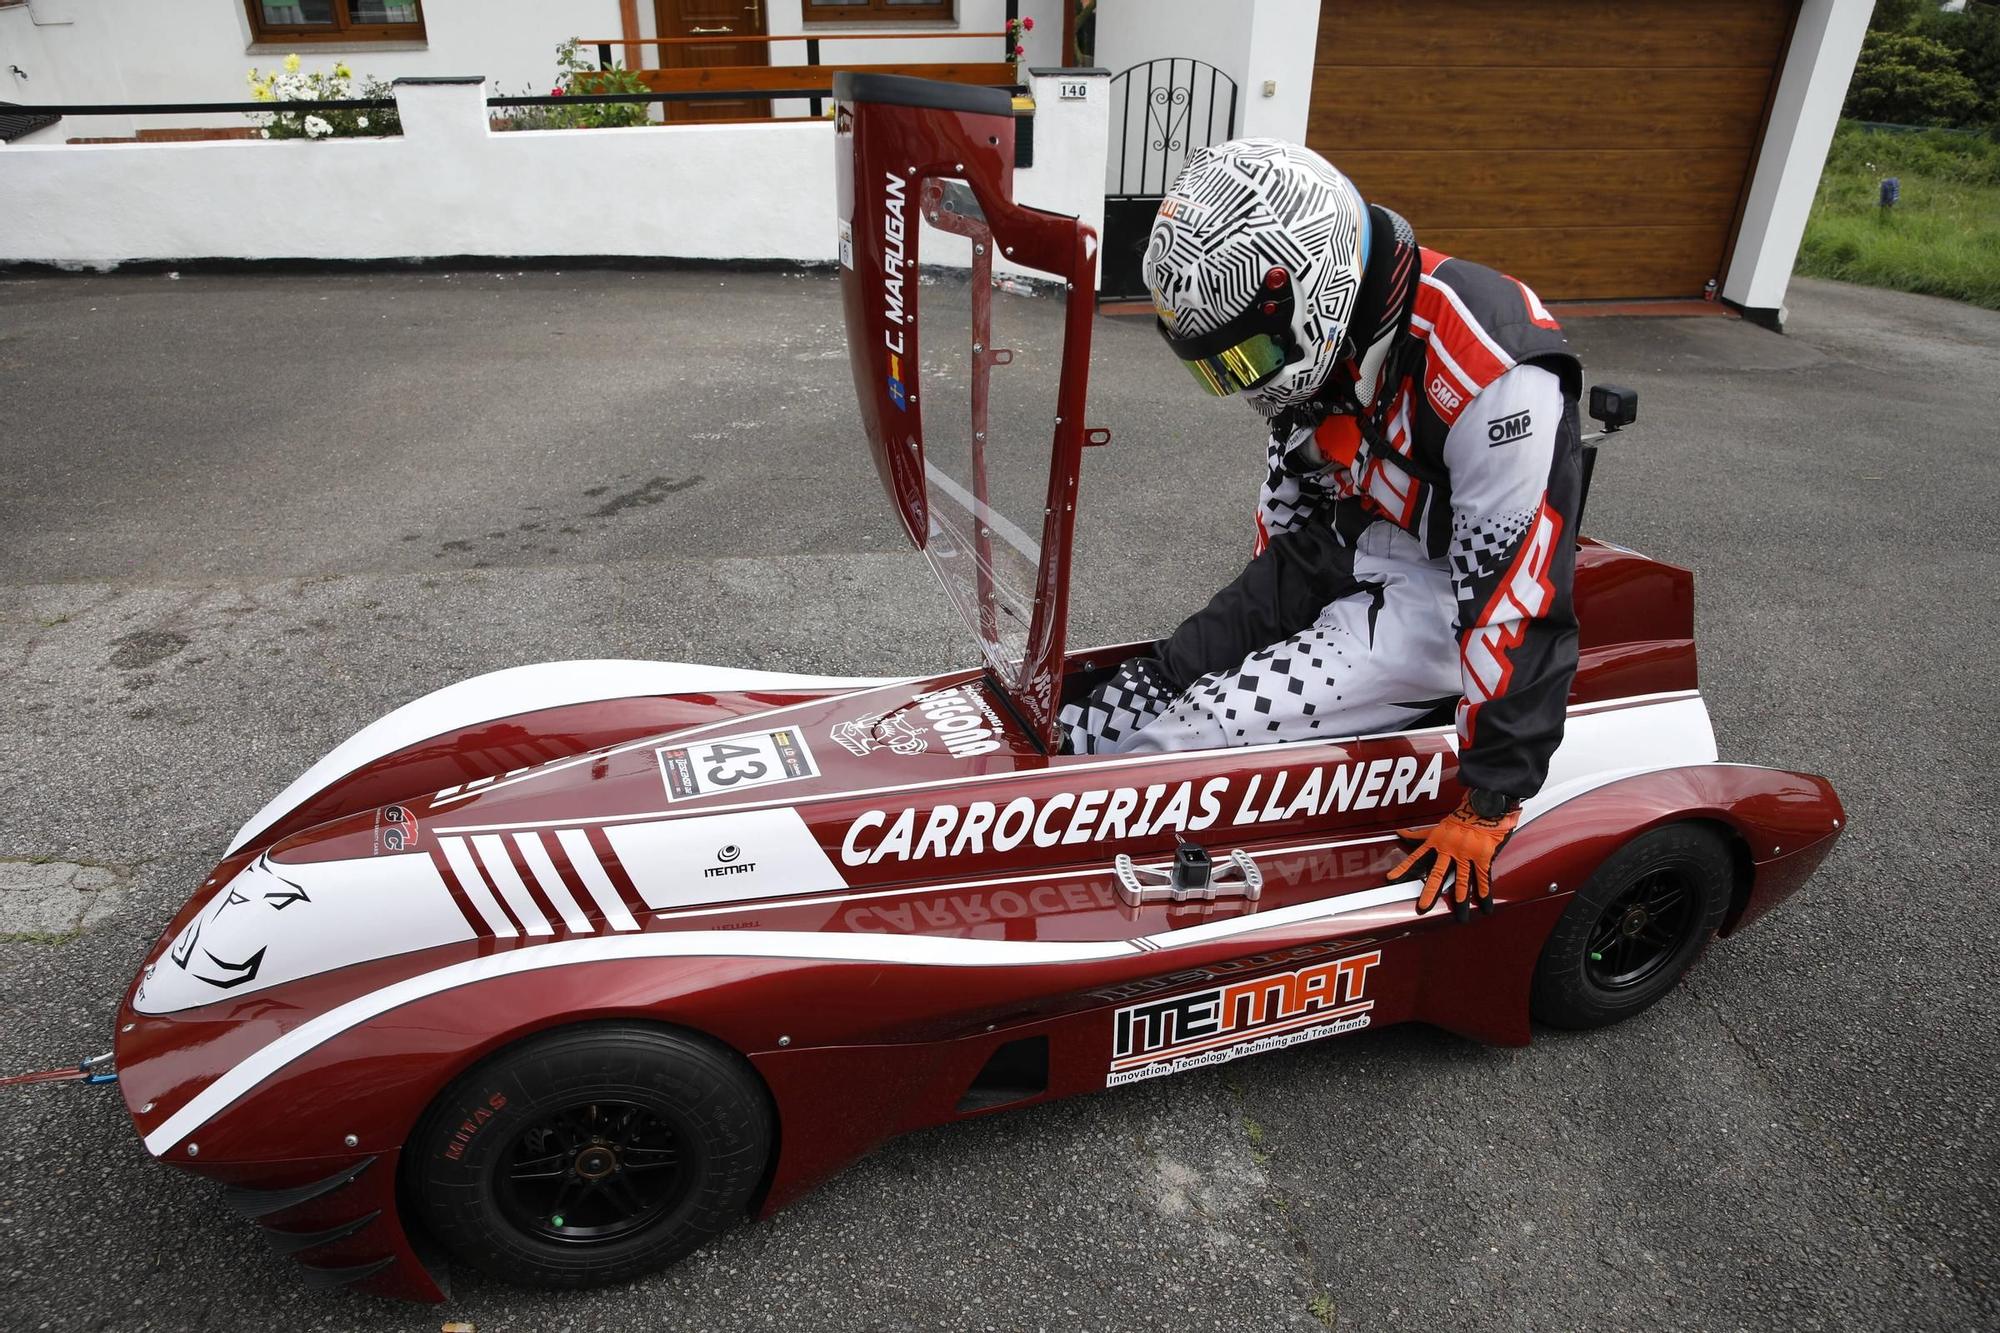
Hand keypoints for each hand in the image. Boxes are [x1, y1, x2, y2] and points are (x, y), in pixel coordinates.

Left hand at [1388, 797, 1520, 918]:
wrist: (1484, 805)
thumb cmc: (1462, 814)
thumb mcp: (1437, 824)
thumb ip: (1419, 833)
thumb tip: (1399, 832)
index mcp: (1437, 842)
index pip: (1415, 857)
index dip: (1403, 868)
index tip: (1391, 879)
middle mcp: (1449, 850)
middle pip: (1436, 874)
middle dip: (1429, 892)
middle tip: (1422, 908)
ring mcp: (1466, 855)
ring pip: (1461, 881)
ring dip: (1460, 900)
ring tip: (1461, 917)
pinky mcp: (1482, 857)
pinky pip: (1483, 878)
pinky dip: (1485, 892)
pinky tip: (1485, 905)